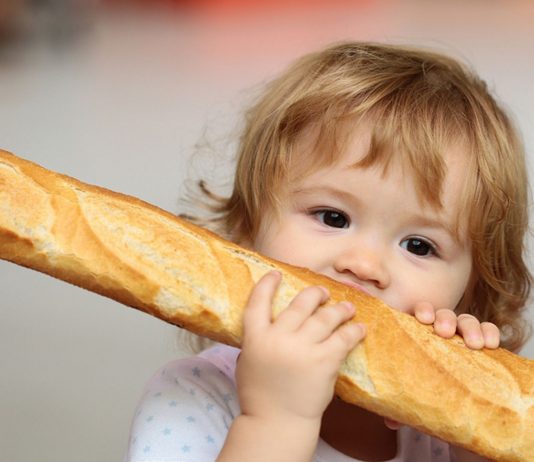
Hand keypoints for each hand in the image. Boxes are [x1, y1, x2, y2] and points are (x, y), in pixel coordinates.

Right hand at [236, 271, 365, 425]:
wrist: (277, 422)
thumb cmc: (260, 394)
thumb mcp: (248, 362)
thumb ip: (258, 340)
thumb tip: (269, 322)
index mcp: (256, 338)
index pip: (258, 302)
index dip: (267, 285)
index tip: (275, 274)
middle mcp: (279, 338)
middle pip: (300, 304)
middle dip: (315, 294)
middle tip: (322, 293)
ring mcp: (302, 349)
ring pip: (325, 317)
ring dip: (339, 309)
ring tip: (347, 307)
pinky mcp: (324, 361)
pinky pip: (343, 338)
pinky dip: (353, 331)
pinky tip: (359, 327)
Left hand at [384, 302, 499, 430]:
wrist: (446, 396)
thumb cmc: (422, 383)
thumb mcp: (410, 390)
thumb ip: (401, 400)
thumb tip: (390, 422)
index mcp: (418, 331)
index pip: (420, 313)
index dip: (423, 311)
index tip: (423, 318)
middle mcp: (439, 328)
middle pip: (443, 315)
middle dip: (445, 319)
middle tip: (444, 331)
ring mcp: (461, 333)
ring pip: (466, 321)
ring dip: (470, 328)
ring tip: (473, 344)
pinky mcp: (481, 341)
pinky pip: (487, 331)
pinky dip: (490, 333)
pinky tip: (490, 344)